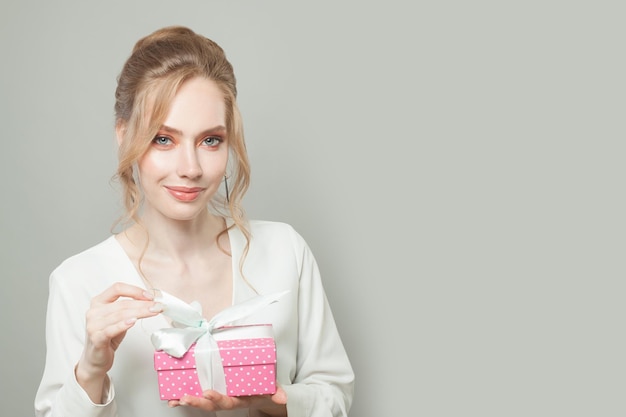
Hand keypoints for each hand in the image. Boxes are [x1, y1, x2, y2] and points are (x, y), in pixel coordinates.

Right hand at [75, 282, 162, 401]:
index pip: (117, 288)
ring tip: (153, 312)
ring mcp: (93, 325)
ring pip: (120, 315)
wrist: (96, 359)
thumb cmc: (108, 336)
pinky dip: (123, 324)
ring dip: (140, 312)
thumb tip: (151, 301)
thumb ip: (130, 308)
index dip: (135, 290)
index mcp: (98, 301)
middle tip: (158, 306)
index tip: (150, 296)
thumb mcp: (119, 318)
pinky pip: (111, 329)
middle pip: (122, 303)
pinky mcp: (96, 338)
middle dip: (143, 304)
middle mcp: (94, 311)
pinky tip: (133, 321)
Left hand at [168, 386, 287, 415]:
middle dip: (197, 403)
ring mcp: (220, 396)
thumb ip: (277, 392)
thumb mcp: (273, 389)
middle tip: (185, 398)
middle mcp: (227, 400)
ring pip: (202, 401)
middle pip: (210, 405)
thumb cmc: (265, 388)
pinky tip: (172, 397)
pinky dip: (185, 397)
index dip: (217, 398)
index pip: (227, 401)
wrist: (263, 393)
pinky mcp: (214, 390)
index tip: (208, 393)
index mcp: (239, 399)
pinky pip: (199, 395)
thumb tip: (283, 397)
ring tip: (175, 400)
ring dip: (188, 401)